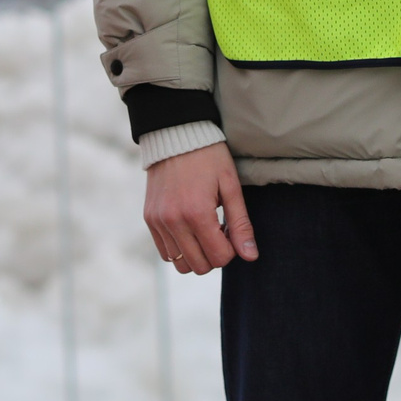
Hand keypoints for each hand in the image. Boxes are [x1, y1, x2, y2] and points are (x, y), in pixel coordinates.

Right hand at [144, 141, 255, 274]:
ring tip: (204, 230)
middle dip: (214, 255)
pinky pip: (164, 252)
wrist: (175, 134)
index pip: (219, 258)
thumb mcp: (231, 186)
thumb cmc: (209, 157)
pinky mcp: (149, 219)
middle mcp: (173, 221)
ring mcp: (158, 221)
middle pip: (199, 266)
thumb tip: (250, 256)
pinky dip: (180, 248)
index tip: (231, 231)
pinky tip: (189, 228)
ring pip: (180, 263)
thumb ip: (240, 224)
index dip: (231, 250)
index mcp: (196, 213)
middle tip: (219, 231)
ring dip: (196, 254)